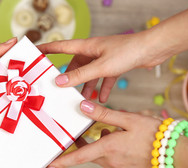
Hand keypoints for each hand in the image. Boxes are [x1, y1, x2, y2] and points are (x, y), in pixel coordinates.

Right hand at [38, 32, 167, 102]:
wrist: (153, 49)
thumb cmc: (127, 52)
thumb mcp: (101, 67)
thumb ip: (80, 76)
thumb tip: (59, 82)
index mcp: (86, 47)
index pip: (61, 47)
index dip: (47, 49)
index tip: (35, 53)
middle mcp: (93, 51)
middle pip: (75, 65)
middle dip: (70, 78)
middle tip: (62, 90)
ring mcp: (104, 58)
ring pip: (90, 74)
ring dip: (87, 87)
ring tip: (84, 100)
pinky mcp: (115, 64)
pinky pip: (104, 77)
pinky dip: (102, 88)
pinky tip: (102, 99)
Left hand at [49, 100, 161, 167]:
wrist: (177, 155)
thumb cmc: (154, 135)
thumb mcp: (129, 119)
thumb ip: (105, 114)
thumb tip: (83, 106)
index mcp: (109, 148)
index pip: (80, 156)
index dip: (64, 160)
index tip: (50, 165)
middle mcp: (112, 162)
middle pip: (91, 155)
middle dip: (88, 146)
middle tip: (89, 135)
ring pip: (104, 158)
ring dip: (104, 148)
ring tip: (114, 134)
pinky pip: (115, 164)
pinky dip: (115, 154)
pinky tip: (125, 146)